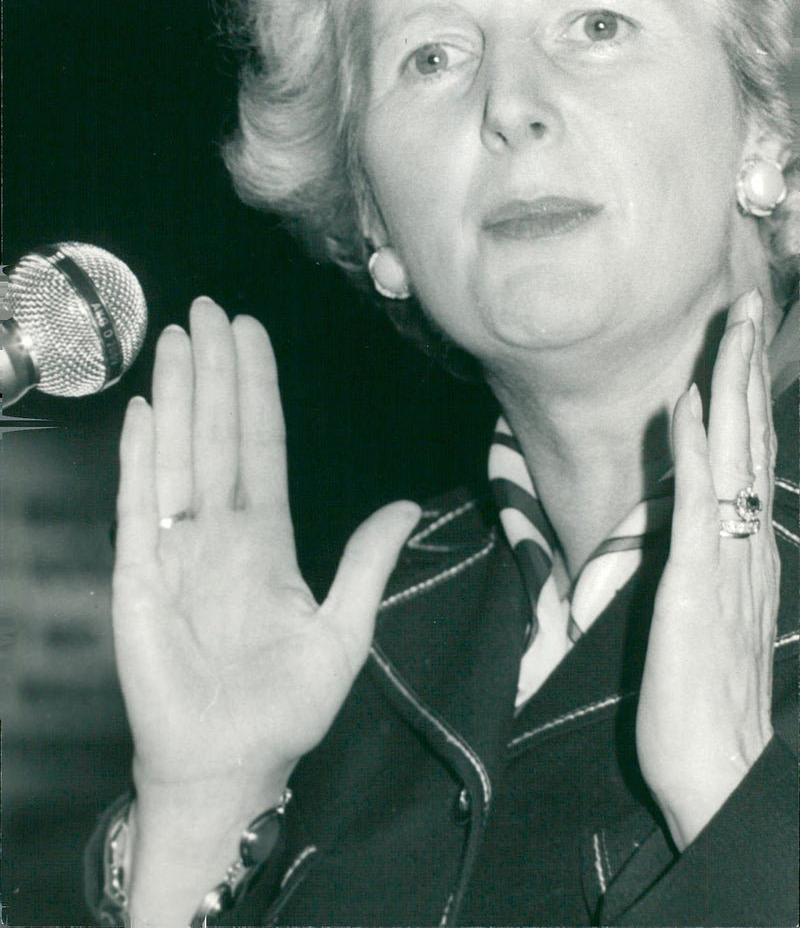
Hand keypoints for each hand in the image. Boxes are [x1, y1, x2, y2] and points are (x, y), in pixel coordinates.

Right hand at [113, 297, 419, 801]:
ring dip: (177, 396)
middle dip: (213, 370)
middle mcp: (218, 531)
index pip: (261, 444)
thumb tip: (406, 505)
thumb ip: (368, 564)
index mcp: (265, 539)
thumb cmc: (284, 709)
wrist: (231, 767)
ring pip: (179, 454)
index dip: (255, 389)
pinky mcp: (139, 576)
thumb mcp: (344, 632)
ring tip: (176, 339)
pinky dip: (141, 459)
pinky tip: (143, 413)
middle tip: (207, 309)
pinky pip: (140, 506)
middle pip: (216, 433)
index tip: (250, 335)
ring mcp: (175, 548)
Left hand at [636, 289, 778, 849]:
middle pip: (751, 438)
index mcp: (747, 549)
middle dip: (747, 367)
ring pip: (733, 452)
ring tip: (731, 325)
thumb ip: (707, 564)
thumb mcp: (708, 616)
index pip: (749, 455)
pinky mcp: (695, 579)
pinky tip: (689, 402)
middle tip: (747, 303)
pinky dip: (695, 446)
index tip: (742, 342)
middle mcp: (745, 542)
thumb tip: (695, 522)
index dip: (748, 395)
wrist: (717, 770)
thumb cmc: (705, 702)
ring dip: (730, 384)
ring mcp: (725, 556)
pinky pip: (695, 500)